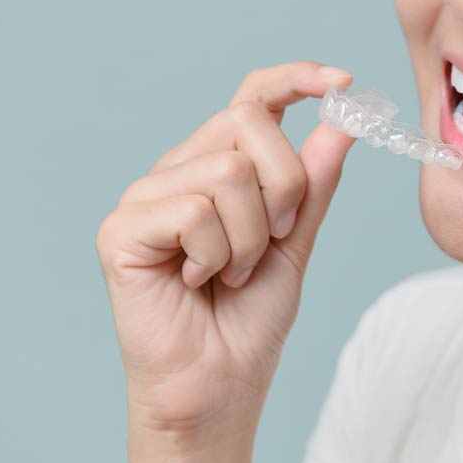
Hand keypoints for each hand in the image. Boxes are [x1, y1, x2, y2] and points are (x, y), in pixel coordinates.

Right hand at [96, 62, 356, 435]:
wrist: (221, 383)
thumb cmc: (250, 315)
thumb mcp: (296, 238)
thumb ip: (313, 181)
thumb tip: (340, 121)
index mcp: (217, 164)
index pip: (252, 97)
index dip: (295, 79)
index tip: (341, 82)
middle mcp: (178, 169)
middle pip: (247, 122)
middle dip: (285, 184)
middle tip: (275, 238)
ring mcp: (145, 196)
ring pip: (227, 170)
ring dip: (250, 235)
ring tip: (231, 271)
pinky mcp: (121, 229)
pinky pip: (194, 211)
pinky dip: (215, 254)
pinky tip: (197, 281)